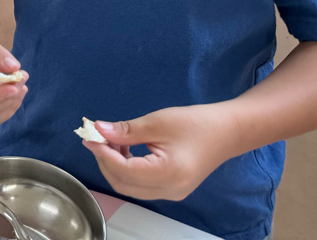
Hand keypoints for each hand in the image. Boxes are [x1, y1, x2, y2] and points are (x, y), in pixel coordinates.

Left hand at [83, 104, 238, 201]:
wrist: (227, 132)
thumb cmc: (196, 124)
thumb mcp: (157, 122)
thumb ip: (126, 130)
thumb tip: (98, 130)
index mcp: (167, 174)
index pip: (123, 170)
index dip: (102, 153)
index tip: (89, 136)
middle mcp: (169, 190)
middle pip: (123, 183)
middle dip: (105, 161)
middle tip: (98, 137)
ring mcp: (171, 193)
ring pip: (130, 187)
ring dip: (114, 165)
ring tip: (112, 140)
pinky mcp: (171, 189)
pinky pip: (140, 185)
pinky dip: (127, 169)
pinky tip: (125, 148)